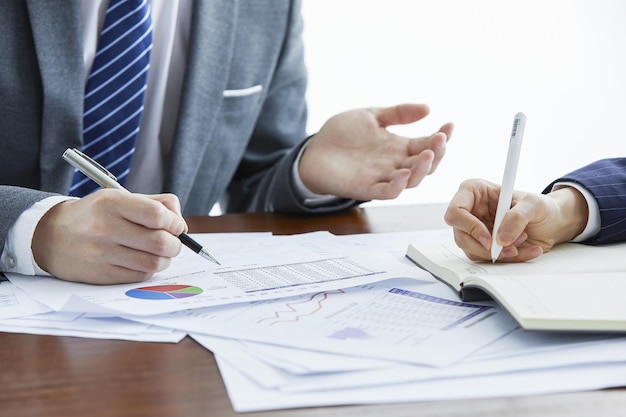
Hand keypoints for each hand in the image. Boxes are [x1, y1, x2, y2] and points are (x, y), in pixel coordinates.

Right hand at [32, 189, 186, 283]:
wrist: (50, 236)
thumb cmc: (95, 215)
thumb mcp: (119, 197)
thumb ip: (155, 204)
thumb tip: (181, 225)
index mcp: (112, 203)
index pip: (157, 215)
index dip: (175, 222)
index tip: (175, 225)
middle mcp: (106, 228)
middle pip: (160, 242)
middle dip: (176, 244)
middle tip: (172, 242)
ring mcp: (102, 254)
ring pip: (154, 263)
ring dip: (165, 259)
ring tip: (159, 252)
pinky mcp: (101, 275)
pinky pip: (140, 276)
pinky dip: (148, 269)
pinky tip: (141, 260)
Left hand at [298, 103, 452, 199]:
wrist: (313, 150)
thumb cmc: (341, 134)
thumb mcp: (372, 116)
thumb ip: (398, 113)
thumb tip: (428, 108)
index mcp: (399, 147)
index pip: (427, 144)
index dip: (441, 137)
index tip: (449, 124)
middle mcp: (395, 164)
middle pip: (426, 164)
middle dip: (437, 152)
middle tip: (441, 138)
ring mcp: (382, 177)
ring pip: (412, 180)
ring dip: (423, 169)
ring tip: (428, 153)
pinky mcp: (366, 189)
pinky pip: (387, 192)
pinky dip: (398, 186)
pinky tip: (404, 174)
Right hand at [444, 179, 588, 261]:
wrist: (552, 222)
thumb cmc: (541, 206)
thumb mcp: (534, 204)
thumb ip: (517, 217)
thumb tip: (500, 238)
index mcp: (473, 192)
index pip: (456, 211)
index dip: (469, 227)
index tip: (489, 239)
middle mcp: (470, 211)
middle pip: (461, 236)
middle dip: (484, 247)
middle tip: (507, 249)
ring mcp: (474, 230)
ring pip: (471, 250)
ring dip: (497, 254)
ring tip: (520, 244)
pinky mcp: (483, 245)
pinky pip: (486, 259)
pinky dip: (505, 259)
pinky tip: (523, 251)